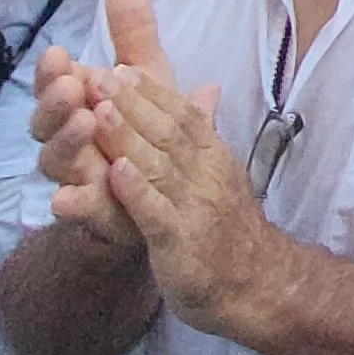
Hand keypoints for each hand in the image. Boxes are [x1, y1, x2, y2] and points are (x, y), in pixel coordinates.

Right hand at [32, 46, 138, 249]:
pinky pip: (74, 209)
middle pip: (46, 121)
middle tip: (70, 86)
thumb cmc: (147, 126)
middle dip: (53, 102)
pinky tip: (65, 198)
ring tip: (83, 123)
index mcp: (78, 103)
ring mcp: (76, 176)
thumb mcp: (148, 75)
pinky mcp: (91, 211)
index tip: (60, 53)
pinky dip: (70, 203)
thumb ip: (134, 33)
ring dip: (64, 142)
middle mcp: (68, 138)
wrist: (166, 191)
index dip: (51, 72)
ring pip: (55, 161)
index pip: (54, 83)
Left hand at [85, 0, 267, 326]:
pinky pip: (157, 213)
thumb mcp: (220, 174)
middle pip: (166, 132)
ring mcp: (194, 208)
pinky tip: (114, 173)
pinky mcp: (180, 243)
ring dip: (127, 137)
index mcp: (213, 157)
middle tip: (96, 76)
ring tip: (97, 112)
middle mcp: (206, 175)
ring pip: (158, 166)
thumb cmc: (228, 230)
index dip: (149, 91)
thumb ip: (204, 132)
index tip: (118, 67)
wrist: (258, 287)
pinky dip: (137, 191)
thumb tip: (206, 88)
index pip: (181, 114)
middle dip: (130, 102)